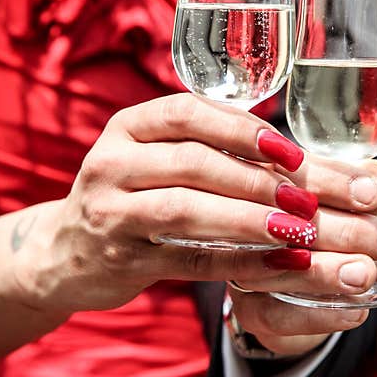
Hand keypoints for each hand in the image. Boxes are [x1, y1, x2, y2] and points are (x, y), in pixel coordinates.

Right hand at [11, 94, 376, 328]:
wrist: (66, 251)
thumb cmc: (134, 195)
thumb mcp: (156, 158)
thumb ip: (210, 148)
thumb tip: (300, 155)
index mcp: (129, 127)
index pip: (187, 112)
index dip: (243, 129)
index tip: (292, 150)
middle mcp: (113, 162)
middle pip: (194, 162)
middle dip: (260, 180)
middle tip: (311, 198)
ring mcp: (111, 211)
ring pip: (187, 209)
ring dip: (250, 219)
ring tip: (299, 230)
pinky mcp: (120, 258)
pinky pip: (185, 258)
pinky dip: (235, 260)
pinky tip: (276, 264)